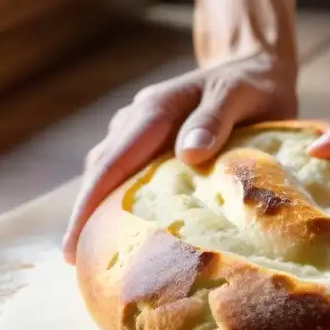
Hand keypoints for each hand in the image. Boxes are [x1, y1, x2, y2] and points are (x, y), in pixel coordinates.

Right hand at [62, 52, 297, 263]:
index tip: (73, 243)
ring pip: (111, 173)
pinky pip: (131, 173)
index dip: (89, 203)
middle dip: (85, 215)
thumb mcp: (240, 94)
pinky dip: (124, 200)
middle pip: (102, 172)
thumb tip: (186, 154)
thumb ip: (214, 119)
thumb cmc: (253, 83)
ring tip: (97, 255)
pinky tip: (130, 230)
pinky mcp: (154, 143)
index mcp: (155, 109)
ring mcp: (142, 131)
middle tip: (77, 263)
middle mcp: (138, 119)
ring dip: (101, 209)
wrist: (257, 66)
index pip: (111, 162)